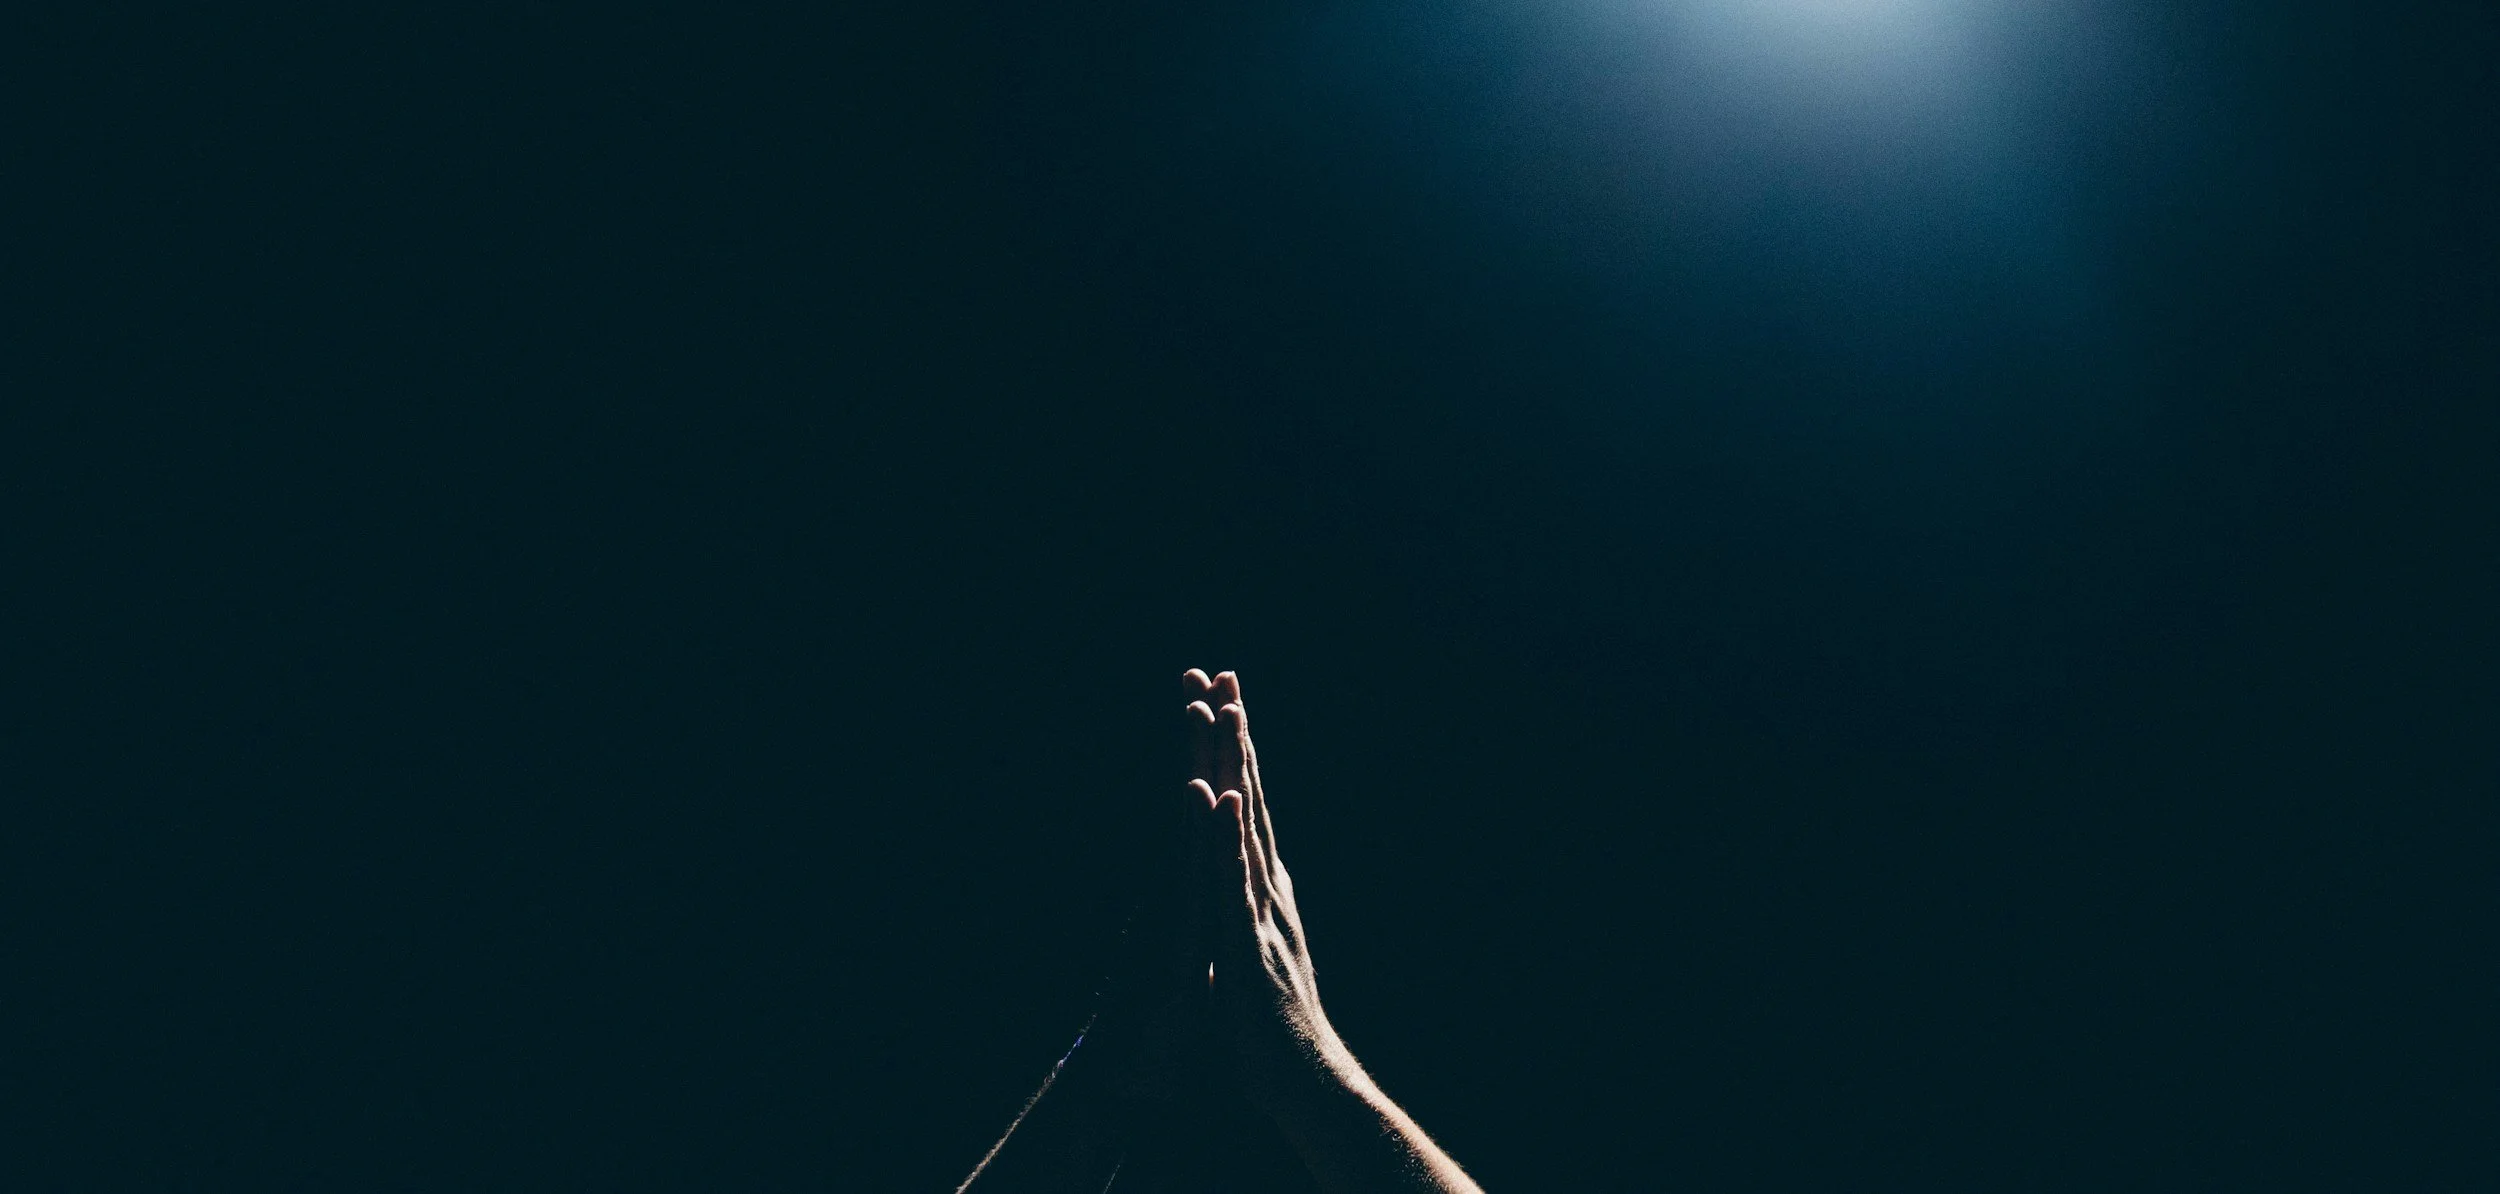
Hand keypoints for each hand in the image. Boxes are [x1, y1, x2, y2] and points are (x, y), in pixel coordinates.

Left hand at [1183, 669, 1350, 1113]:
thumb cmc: (1274, 1035)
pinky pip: (1232, 883)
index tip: (1222, 697)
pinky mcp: (1246, 945)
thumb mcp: (1251, 959)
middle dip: (1232, 734)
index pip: (1245, 807)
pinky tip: (1221, 797)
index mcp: (1260, 892)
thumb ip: (1246, 917)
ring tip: (1224, 711)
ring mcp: (1259, 913)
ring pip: (1243, 827)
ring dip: (1233, 767)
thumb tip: (1242, 888)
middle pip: (1247, 798)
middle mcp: (1265, 891)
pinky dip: (1226, 837)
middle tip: (1219, 673)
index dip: (1234, 752)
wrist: (1305, 1088)